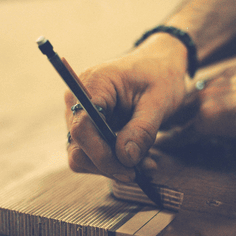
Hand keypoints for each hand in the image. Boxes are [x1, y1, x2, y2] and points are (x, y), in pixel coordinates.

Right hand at [66, 34, 187, 180]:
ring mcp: (77, 115)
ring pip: (81, 155)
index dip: (100, 154)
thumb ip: (142, 129)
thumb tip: (126, 159)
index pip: (82, 128)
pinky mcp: (85, 127)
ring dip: (111, 166)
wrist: (158, 64)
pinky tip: (137, 159)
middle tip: (141, 171)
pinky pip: (91, 153)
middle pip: (77, 147)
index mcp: (92, 85)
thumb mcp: (159, 101)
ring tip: (145, 164)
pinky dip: (112, 161)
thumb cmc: (159, 75)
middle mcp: (76, 101)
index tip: (128, 169)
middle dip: (108, 165)